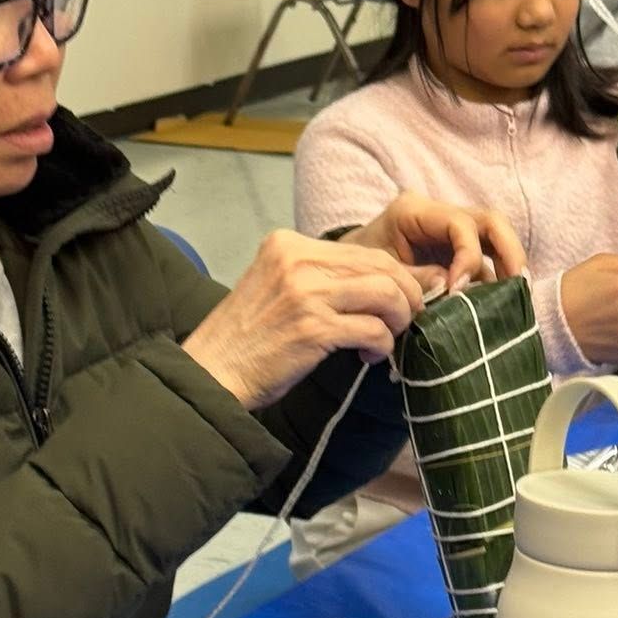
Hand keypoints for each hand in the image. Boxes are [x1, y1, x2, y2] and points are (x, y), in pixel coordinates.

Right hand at [184, 230, 424, 408]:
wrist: (212, 373)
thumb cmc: (251, 338)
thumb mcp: (286, 290)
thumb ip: (333, 280)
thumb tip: (405, 277)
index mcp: (288, 244)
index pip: (364, 250)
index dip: (396, 276)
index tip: (402, 301)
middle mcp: (296, 260)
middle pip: (382, 266)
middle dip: (406, 296)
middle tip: (403, 322)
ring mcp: (304, 293)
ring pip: (386, 293)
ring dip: (397, 320)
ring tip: (384, 339)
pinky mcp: (312, 328)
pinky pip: (373, 329)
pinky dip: (381, 345)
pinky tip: (367, 356)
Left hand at [344, 193, 525, 292]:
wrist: (344, 275)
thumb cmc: (355, 271)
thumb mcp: (379, 273)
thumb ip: (414, 278)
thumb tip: (451, 288)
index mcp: (414, 211)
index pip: (459, 225)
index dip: (468, 257)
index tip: (458, 291)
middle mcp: (439, 216)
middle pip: (490, 221)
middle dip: (509, 251)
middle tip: (517, 284)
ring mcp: (451, 234)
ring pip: (496, 238)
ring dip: (510, 266)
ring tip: (518, 296)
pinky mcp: (456, 254)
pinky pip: (487, 262)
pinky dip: (497, 281)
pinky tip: (502, 304)